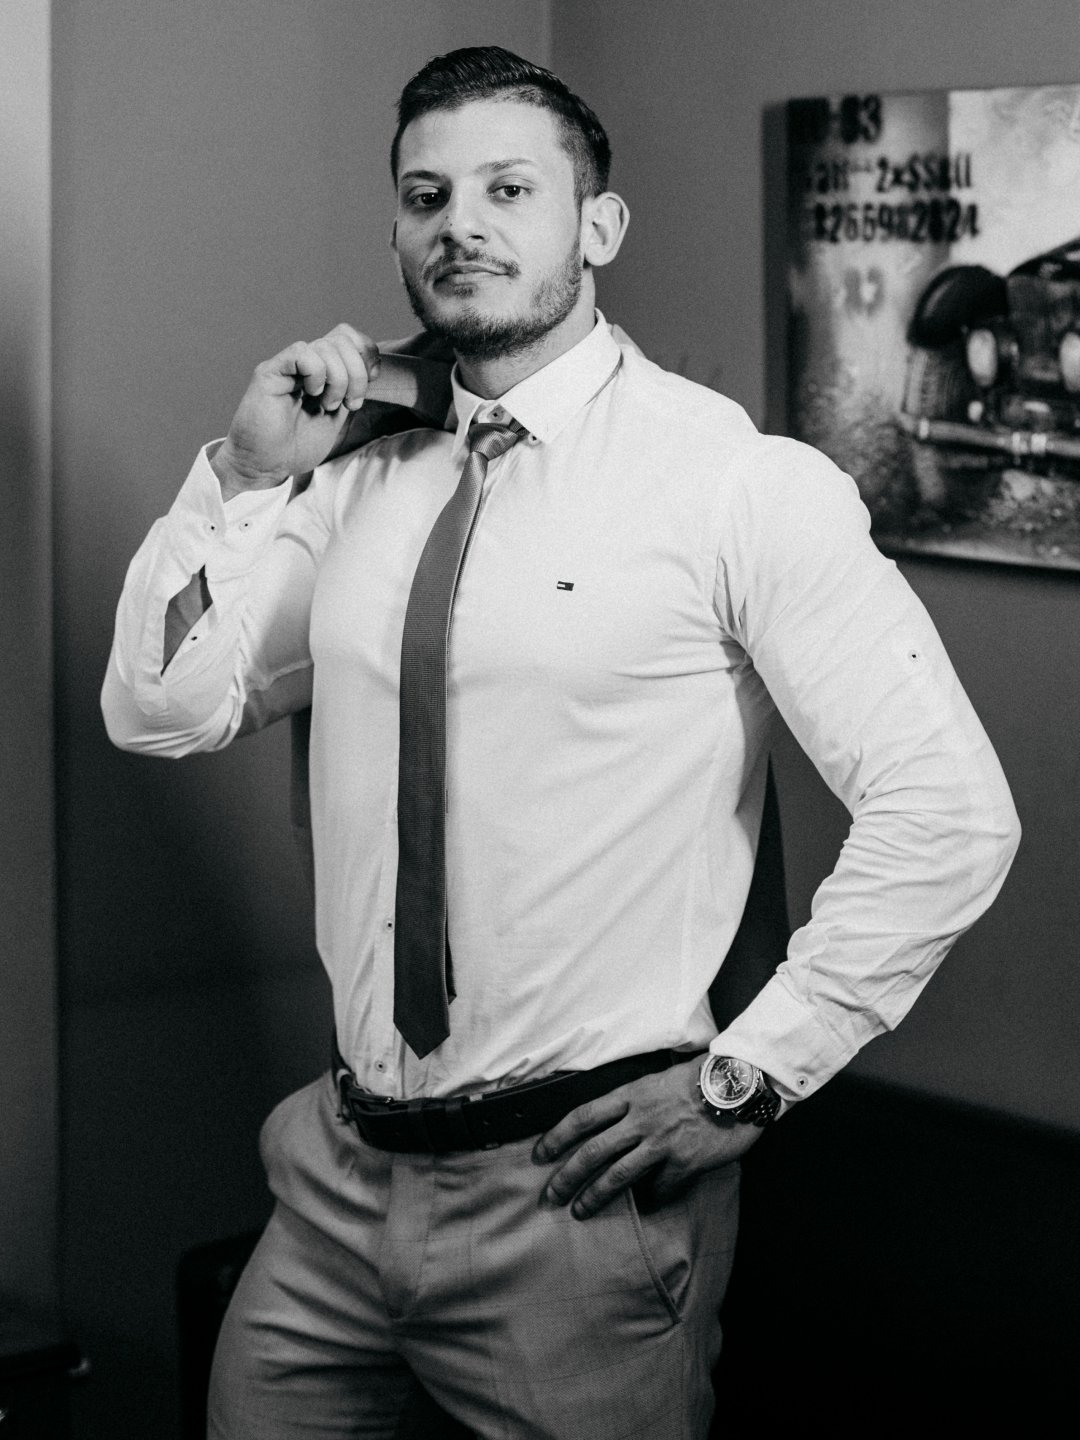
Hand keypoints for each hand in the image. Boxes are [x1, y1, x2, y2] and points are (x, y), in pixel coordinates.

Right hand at [212, 323, 380, 498]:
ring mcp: (288, 366)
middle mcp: (306, 364)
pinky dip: (316, 373)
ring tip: (326, 406)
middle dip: (357, 373)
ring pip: (325, 346)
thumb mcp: (339, 417)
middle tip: (349, 404)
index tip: (371, 381)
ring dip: (338, 380)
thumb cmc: (297, 446)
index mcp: (323, 371)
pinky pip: (302, 352)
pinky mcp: (270, 372)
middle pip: (342, 339)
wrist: (267, 465)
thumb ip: (352, 391)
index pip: (350, 338)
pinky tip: (311, 394)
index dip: (367, 354)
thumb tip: (372, 368)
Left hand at [533, 1057, 764, 1218]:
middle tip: (550, 1196)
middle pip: (592, 1152)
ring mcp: (662, 1142)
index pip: (582, 1117)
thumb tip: (613, 1123)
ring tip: (580, 1211)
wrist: (740, 1084)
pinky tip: (646, 1207)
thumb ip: (634, 1101)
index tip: (540, 1155)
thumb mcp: (658, 1079)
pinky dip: (650, 1200)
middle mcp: (641, 1119)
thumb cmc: (700, 1078)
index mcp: (631, 1095)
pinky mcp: (685, 1162)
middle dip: (566, 1177)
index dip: (557, 1137)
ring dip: (594, 1196)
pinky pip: (660, 1189)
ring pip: (618, 1175)